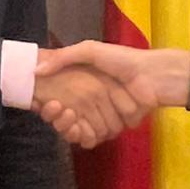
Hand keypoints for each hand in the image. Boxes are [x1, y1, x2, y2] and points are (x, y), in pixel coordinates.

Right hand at [31, 61, 145, 147]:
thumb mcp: (90, 50)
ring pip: (79, 130)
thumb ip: (64, 57)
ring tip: (64, 116)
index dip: (50, 106)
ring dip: (68, 127)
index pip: (61, 103)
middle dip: (57, 118)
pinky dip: (84, 135)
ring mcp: (105, 117)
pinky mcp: (116, 127)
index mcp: (87, 86)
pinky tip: (75, 126)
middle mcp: (94, 103)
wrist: (152, 75)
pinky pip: (96, 137)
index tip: (41, 102)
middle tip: (51, 109)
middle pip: (68, 120)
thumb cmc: (122, 60)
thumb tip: (36, 70)